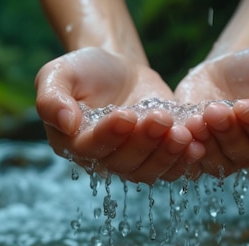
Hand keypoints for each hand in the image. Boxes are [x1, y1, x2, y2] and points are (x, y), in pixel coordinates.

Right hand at [35, 47, 204, 182]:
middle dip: (144, 142)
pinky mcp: (157, 159)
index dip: (109, 135)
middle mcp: (100, 160)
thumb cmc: (86, 71)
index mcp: (72, 143)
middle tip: (160, 118)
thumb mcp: (60, 74)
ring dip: (167, 155)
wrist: (120, 71)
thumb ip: (52, 98)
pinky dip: (184, 161)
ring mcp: (131, 163)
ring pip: (148, 171)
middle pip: (122, 163)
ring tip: (183, 133)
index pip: (90, 147)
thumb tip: (65, 123)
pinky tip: (196, 146)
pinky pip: (170, 170)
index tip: (127, 115)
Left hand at [174, 45, 248, 176]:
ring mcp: (227, 156)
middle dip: (229, 132)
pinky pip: (195, 163)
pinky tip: (184, 132)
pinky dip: (188, 152)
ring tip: (198, 118)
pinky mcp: (201, 153)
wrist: (228, 66)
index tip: (244, 105)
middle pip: (246, 154)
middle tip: (215, 109)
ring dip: (208, 141)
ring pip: (219, 161)